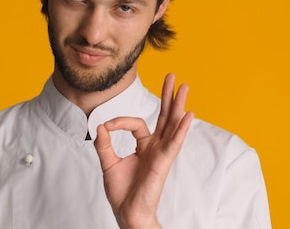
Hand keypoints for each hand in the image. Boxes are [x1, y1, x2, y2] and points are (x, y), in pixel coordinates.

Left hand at [94, 73, 193, 228]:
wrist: (127, 213)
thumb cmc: (122, 192)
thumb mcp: (108, 163)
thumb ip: (105, 144)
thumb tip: (101, 125)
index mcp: (145, 145)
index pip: (137, 123)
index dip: (120, 121)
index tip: (106, 127)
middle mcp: (156, 146)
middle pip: (165, 116)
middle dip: (168, 95)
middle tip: (173, 76)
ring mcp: (162, 153)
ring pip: (173, 124)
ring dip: (178, 104)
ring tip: (184, 87)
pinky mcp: (164, 161)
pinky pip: (174, 142)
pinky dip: (182, 128)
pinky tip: (188, 114)